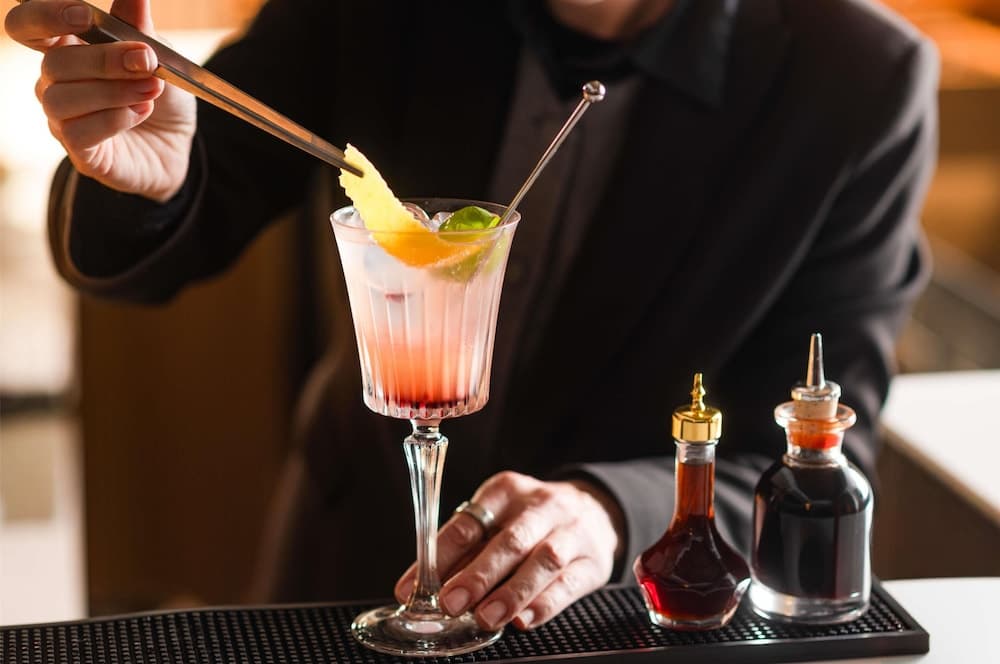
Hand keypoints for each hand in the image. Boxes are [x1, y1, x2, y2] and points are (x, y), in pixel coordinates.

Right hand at [5, 0, 195, 201]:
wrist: (178, 144)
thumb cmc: (160, 94)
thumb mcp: (157, 55)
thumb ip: (138, 27)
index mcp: (65, 47)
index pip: (27, 26)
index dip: (44, 16)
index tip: (84, 15)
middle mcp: (54, 82)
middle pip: (54, 63)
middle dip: (104, 59)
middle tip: (146, 60)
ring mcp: (62, 119)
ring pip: (62, 99)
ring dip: (113, 91)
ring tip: (151, 90)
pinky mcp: (79, 151)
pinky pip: (78, 133)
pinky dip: (114, 119)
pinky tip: (140, 113)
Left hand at [395, 471, 623, 630]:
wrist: (597, 512)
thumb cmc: (532, 519)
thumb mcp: (498, 517)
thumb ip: (466, 548)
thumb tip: (423, 584)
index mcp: (507, 490)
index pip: (469, 522)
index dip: (440, 555)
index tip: (415, 585)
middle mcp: (541, 506)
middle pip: (510, 541)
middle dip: (478, 575)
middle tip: (451, 603)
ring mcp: (571, 532)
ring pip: (543, 561)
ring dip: (511, 593)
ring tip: (485, 617)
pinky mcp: (592, 562)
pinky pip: (568, 584)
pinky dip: (544, 604)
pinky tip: (522, 619)